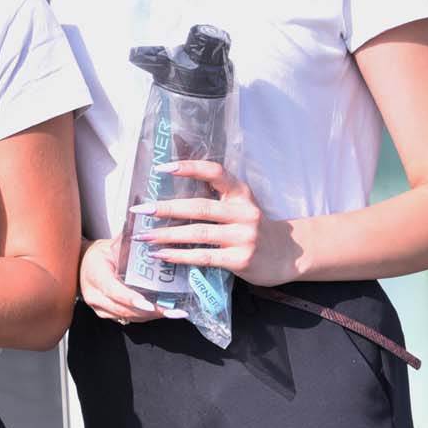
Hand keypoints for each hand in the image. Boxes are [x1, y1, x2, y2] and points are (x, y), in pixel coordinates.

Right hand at [77, 235, 173, 323]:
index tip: (150, 305)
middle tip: (173, 311)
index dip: (132, 299)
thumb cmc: (99, 254)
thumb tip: (149, 235)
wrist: (81, 264)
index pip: (114, 291)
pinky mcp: (105, 314)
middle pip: (124, 309)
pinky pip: (127, 318)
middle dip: (150, 312)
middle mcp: (94, 295)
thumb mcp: (111, 245)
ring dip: (151, 316)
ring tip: (174, 313)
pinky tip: (162, 312)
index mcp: (95, 275)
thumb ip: (129, 244)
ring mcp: (99, 307)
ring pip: (128, 316)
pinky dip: (145, 316)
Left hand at [130, 160, 298, 286]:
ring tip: (143, 238)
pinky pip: (203, 256)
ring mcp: (244, 236)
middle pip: (198, 207)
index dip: (189, 168)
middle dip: (165, 208)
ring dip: (166, 235)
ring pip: (198, 233)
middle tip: (139, 210)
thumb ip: (215, 199)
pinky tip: (161, 256)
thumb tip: (169, 194)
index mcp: (241, 193)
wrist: (287, 255)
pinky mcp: (241, 259)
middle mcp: (244, 212)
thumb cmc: (253, 228)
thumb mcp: (240, 207)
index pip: (215, 172)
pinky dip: (179, 256)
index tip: (162, 168)